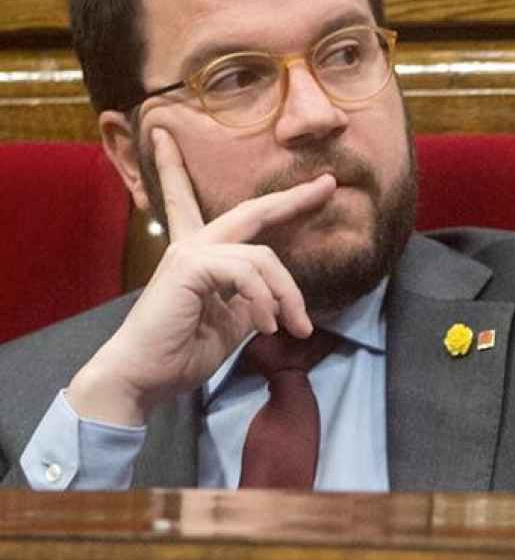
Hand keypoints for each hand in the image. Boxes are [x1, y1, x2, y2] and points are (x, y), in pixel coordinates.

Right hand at [65, 130, 334, 425]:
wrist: (143, 378)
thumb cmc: (182, 353)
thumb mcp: (233, 323)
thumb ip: (256, 299)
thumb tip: (280, 296)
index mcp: (203, 256)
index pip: (234, 215)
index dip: (266, 196)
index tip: (304, 180)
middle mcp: (195, 245)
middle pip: (252, 210)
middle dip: (291, 198)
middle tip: (328, 184)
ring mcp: (190, 252)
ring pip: (262, 256)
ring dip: (287, 294)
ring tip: (296, 327)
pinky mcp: (189, 266)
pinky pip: (246, 273)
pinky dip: (264, 301)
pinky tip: (267, 328)